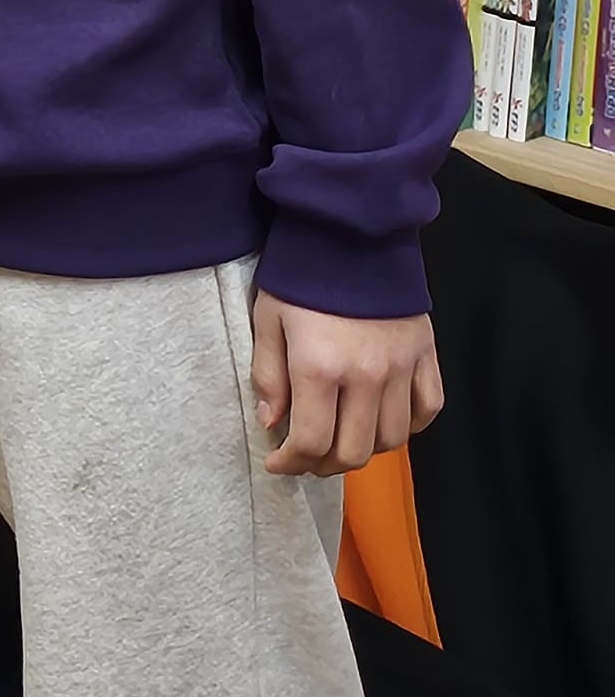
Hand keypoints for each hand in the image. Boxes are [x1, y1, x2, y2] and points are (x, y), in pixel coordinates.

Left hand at [251, 291, 442, 474]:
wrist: (351, 232)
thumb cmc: (300, 275)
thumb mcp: (268, 319)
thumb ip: (268, 375)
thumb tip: (272, 423)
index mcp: (320, 368)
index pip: (311, 441)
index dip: (291, 463)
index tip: (276, 463)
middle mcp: (367, 377)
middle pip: (354, 451)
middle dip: (324, 464)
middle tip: (305, 457)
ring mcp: (403, 369)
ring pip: (392, 439)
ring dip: (364, 449)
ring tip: (339, 439)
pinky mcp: (426, 356)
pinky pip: (428, 410)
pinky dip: (408, 426)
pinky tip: (382, 420)